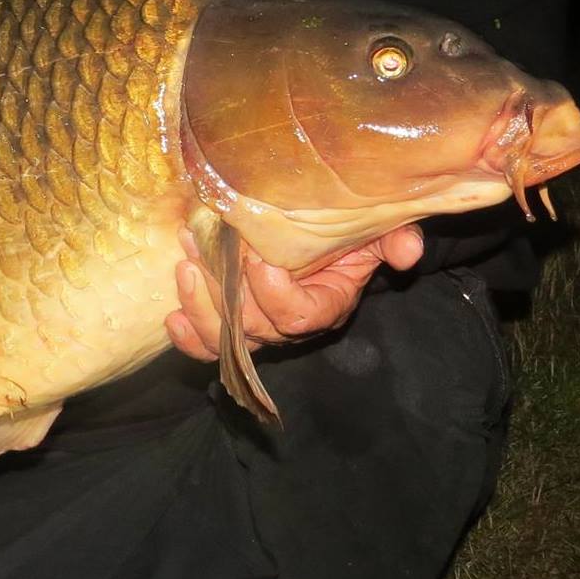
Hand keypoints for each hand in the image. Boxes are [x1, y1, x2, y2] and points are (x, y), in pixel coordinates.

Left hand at [164, 225, 424, 361]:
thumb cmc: (347, 232)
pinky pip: (207, 346)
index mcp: (326, 304)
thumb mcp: (375, 232)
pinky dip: (188, 336)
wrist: (325, 238)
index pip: (299, 316)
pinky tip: (172, 316)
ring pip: (226, 339)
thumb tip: (407, 251)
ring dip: (200, 305)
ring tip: (185, 266)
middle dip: (223, 292)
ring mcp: (258, 328)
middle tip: (199, 251)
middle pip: (255, 328)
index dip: (274, 295)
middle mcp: (289, 324)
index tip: (256, 261)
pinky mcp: (230, 326)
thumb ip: (393, 240)